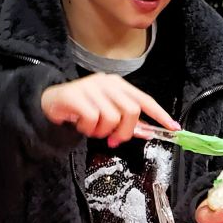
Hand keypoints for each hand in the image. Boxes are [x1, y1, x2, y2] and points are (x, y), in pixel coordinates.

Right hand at [40, 73, 178, 145]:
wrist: (49, 102)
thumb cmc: (81, 109)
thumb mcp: (106, 113)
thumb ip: (126, 121)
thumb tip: (148, 132)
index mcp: (119, 85)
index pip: (145, 100)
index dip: (160, 115)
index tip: (173, 127)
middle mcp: (108, 83)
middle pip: (131, 111)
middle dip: (125, 131)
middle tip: (113, 139)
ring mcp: (91, 88)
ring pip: (112, 118)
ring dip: (102, 131)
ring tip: (92, 129)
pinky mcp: (76, 96)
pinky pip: (92, 119)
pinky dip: (88, 129)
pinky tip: (81, 126)